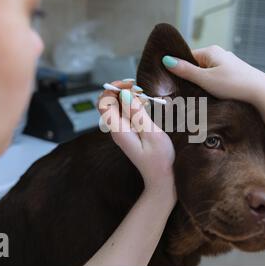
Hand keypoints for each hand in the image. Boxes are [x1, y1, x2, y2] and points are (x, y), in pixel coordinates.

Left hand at [98, 81, 175, 198]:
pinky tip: (146, 106)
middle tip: (141, 90)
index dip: (113, 89)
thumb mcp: (152, 134)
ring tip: (146, 97)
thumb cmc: (160, 160)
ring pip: (117, 107)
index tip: (131, 85)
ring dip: (129, 97)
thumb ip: (137, 113)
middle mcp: (116, 130)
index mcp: (119, 130)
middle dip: (122, 91)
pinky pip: (125, 114)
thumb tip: (125, 95)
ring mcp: (121, 132)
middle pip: (108, 102)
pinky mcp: (128, 133)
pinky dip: (133, 105)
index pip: (103, 102)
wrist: (161, 180)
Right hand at [162, 45, 264, 104]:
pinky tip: (214, 95)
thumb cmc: (234, 85)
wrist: (262, 93)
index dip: (179, 69)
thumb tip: (167, 60)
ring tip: (201, 96)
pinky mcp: (235, 73)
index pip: (187, 57)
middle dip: (191, 78)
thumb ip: (186, 71)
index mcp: (211, 51)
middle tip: (186, 92)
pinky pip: (217, 78)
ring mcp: (228, 64)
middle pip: (196, 65)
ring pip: (207, 72)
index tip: (174, 83)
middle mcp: (220, 54)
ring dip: (202, 83)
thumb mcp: (205, 79)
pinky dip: (213, 86)